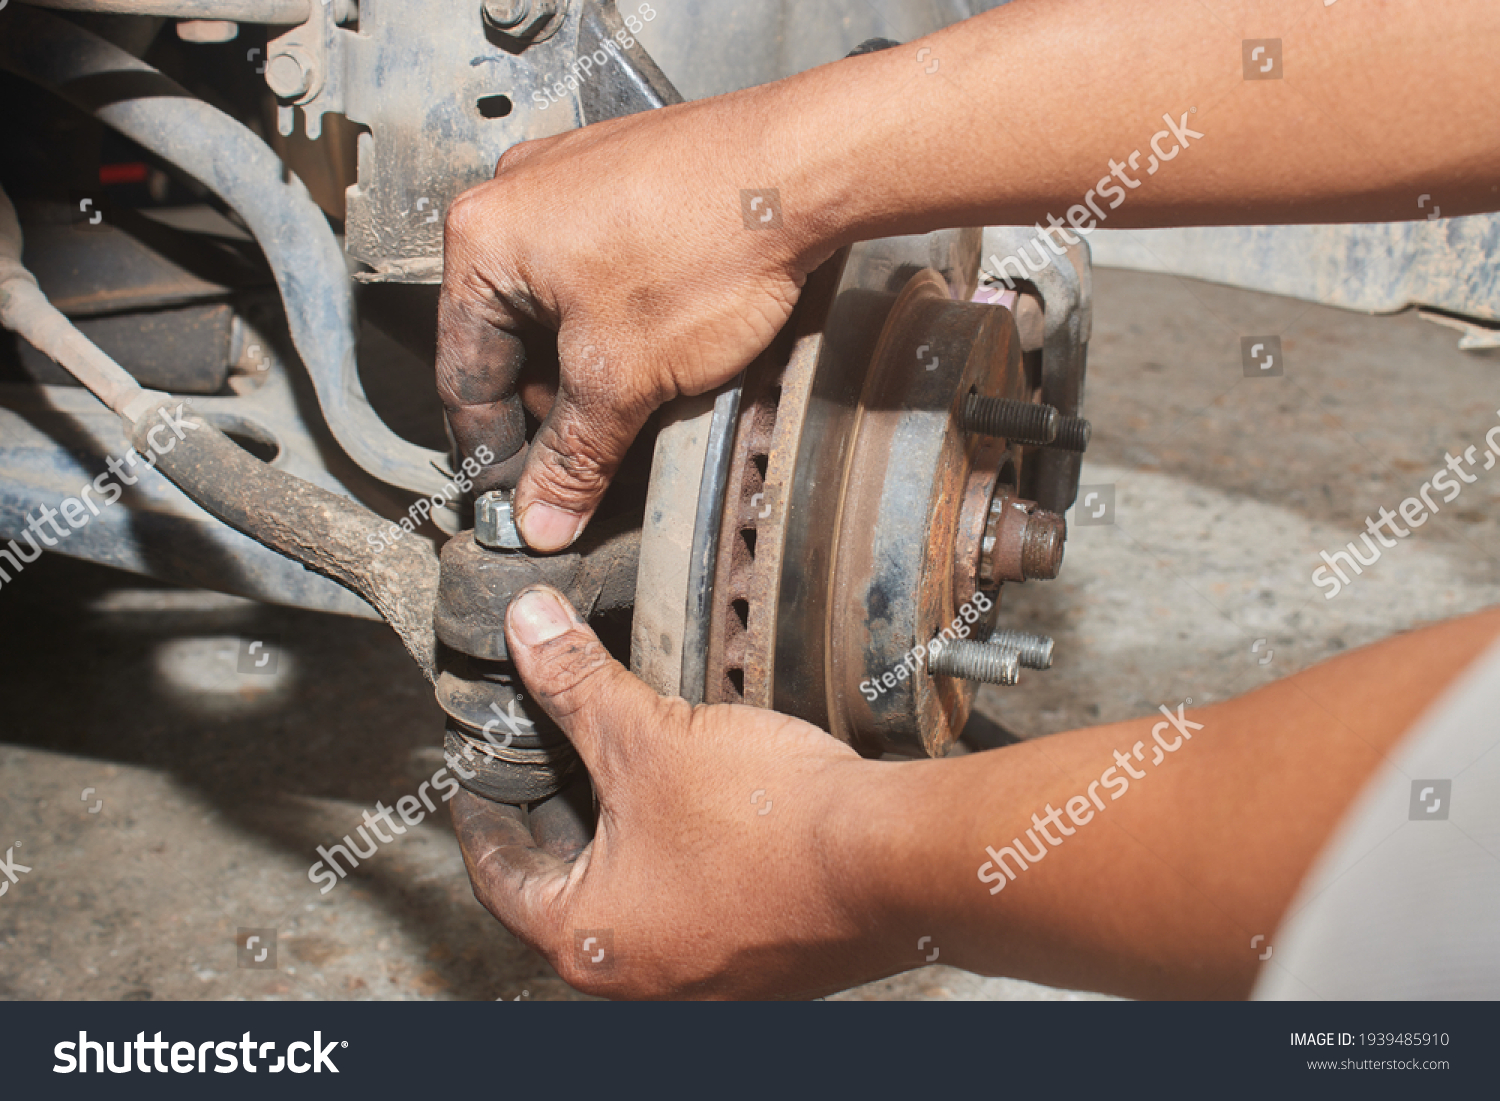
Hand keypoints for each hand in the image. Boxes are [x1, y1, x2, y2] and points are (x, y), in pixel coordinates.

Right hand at [436, 88, 825, 551]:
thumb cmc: (711, 239)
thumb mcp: (625, 376)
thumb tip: (542, 516)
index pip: (463, 374)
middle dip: (550, 408)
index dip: (493, 451)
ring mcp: (571, 184)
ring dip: (588, 369)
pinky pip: (599, 273)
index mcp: (483, 240)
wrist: (802, 168)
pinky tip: (660, 353)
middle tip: (583, 464)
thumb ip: (575, 456)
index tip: (518, 498)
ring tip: (634, 405)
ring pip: (558, 311)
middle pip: (510, 342)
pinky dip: (618, 324)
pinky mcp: (625, 183)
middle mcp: (516, 200)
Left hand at [451, 586, 903, 998]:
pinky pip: (691, 897)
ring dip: (618, 829)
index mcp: (588, 939)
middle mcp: (639, 974)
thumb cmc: (770, 827)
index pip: (499, 875)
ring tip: (618, 760)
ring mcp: (704, 973)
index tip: (471, 778)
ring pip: (633, 890)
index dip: (477, 812)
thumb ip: (578, 685)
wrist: (893, 864)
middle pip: (565, 883)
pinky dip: (673, 848)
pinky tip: (693, 796)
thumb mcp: (649, 739)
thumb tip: (527, 628)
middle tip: (543, 753)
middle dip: (553, 810)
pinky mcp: (758, 954)